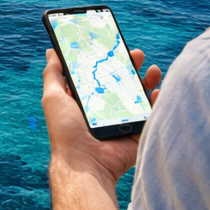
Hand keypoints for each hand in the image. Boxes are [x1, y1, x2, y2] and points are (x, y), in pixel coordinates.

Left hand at [43, 48, 160, 183]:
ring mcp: (122, 121)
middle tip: (137, 54)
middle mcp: (105, 110)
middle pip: (121, 82)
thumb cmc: (66, 131)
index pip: (99, 75)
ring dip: (147, 80)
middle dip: (130, 66)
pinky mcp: (137, 133)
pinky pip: (151, 114)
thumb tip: (52, 52)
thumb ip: (53, 75)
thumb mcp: (53, 98)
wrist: (86, 164)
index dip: (107, 60)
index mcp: (86, 101)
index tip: (114, 45)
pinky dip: (158, 101)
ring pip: (139, 96)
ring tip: (152, 70)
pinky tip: (157, 90)